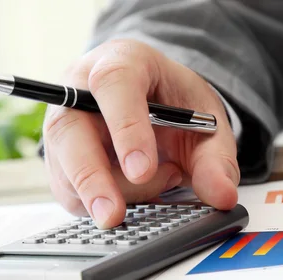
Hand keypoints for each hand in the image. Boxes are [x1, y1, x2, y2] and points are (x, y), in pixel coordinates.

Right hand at [42, 39, 239, 227]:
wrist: (159, 104)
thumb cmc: (177, 104)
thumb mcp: (207, 123)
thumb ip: (215, 159)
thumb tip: (222, 195)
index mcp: (124, 62)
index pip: (113, 84)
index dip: (126, 127)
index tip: (141, 169)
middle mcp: (81, 90)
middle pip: (69, 130)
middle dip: (92, 178)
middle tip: (114, 215)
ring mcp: (65, 126)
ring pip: (65, 168)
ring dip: (109, 194)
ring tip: (163, 183)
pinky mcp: (60, 161)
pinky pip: (69, 192)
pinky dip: (104, 203)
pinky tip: (141, 192)